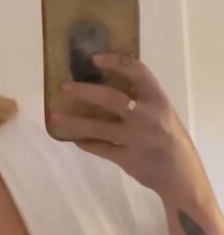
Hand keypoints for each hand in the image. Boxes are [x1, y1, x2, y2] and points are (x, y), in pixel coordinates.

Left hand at [49, 53, 212, 203]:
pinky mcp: (126, 159)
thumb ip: (143, 101)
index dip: (114, 61)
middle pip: (110, 98)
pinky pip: (100, 148)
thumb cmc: (171, 140)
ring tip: (54, 117)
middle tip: (63, 87)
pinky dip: (85, 143)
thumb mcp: (164, 113)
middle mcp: (146, 117)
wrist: (180, 176)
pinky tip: (74, 138)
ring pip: (97, 128)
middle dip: (84, 91)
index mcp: (158, 100)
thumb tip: (110, 84)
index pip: (137, 71)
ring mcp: (135, 139)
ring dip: (73, 121)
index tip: (94, 58)